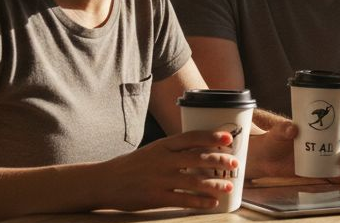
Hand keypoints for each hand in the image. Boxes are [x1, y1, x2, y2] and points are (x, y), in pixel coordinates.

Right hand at [95, 130, 237, 210]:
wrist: (104, 182)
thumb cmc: (133, 166)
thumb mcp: (153, 151)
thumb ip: (174, 150)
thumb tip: (203, 150)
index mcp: (162, 146)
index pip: (191, 137)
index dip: (211, 137)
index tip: (228, 138)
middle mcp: (162, 160)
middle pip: (197, 158)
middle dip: (219, 160)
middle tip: (235, 164)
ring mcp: (159, 179)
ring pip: (193, 180)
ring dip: (214, 184)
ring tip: (228, 186)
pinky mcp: (156, 197)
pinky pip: (183, 199)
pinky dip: (200, 201)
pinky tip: (211, 202)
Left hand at [246, 118, 339, 177]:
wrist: (264, 159)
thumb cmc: (272, 140)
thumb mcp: (277, 132)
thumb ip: (284, 129)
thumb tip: (292, 129)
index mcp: (318, 127)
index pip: (339, 122)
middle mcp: (323, 140)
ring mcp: (321, 154)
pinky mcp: (316, 168)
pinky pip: (331, 171)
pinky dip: (339, 174)